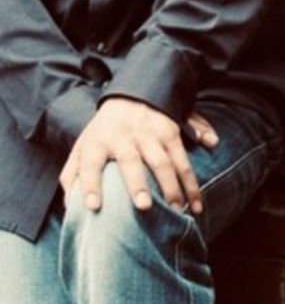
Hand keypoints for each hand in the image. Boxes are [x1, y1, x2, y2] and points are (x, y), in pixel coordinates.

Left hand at [59, 97, 218, 214]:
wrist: (134, 92)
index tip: (92, 206)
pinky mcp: (170, 132)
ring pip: (163, 161)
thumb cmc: (104, 129)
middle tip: (144, 207)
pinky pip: (182, 159)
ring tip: (177, 211)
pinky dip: (191, 181)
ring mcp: (150, 134)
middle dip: (138, 183)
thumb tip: (69, 206)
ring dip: (171, 187)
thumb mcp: (83, 144)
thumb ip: (73, 174)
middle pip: (131, 161)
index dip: (90, 184)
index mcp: (98, 141)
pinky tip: (195, 202)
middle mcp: (124, 136)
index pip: (90, 163)